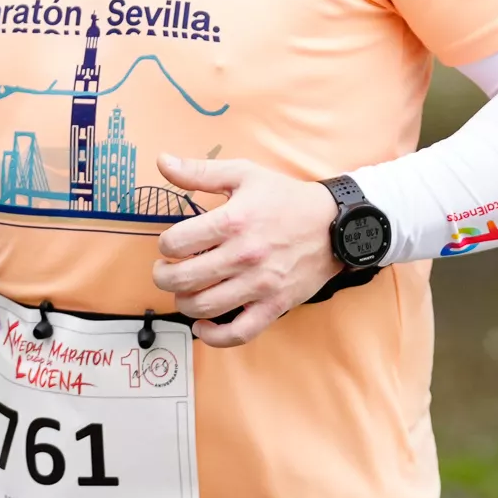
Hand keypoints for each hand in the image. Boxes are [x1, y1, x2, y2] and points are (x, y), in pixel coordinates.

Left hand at [150, 155, 342, 346]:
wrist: (335, 224)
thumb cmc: (286, 199)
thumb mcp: (244, 174)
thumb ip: (199, 171)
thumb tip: (162, 161)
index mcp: (233, 221)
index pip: (176, 243)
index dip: (165, 245)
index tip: (171, 245)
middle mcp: (244, 255)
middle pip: (182, 279)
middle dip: (163, 277)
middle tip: (165, 271)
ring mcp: (259, 284)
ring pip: (203, 307)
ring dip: (182, 302)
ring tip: (184, 291)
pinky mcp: (274, 306)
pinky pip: (238, 333)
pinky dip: (214, 336)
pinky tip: (203, 325)